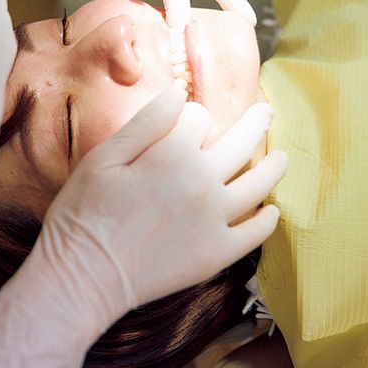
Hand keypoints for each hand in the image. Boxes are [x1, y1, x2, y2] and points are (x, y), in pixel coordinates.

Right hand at [41, 85, 284, 311]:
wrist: (86, 274)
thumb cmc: (84, 212)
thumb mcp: (103, 156)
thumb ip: (145, 122)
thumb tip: (179, 93)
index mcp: (173, 153)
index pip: (198, 118)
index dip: (190, 116)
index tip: (183, 122)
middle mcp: (203, 181)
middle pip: (240, 142)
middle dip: (254, 123)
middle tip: (266, 113)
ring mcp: (215, 219)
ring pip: (258, 184)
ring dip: (274, 166)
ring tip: (283, 157)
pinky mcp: (217, 253)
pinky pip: (255, 233)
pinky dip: (268, 219)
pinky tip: (270, 211)